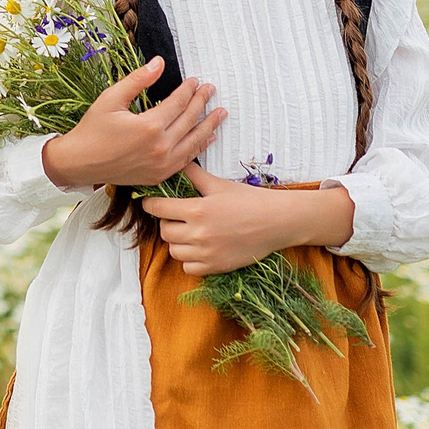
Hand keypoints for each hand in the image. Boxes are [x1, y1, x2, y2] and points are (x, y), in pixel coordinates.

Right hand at [39, 58, 224, 190]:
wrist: (80, 163)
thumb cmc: (92, 129)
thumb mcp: (111, 98)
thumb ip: (138, 80)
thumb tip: (159, 63)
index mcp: (149, 126)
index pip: (177, 103)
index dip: (188, 90)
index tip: (195, 80)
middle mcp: (160, 147)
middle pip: (189, 121)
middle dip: (202, 103)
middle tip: (211, 89)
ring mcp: (162, 165)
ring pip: (193, 142)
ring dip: (209, 126)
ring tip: (221, 113)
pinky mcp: (159, 175)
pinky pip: (186, 160)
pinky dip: (199, 147)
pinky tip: (207, 138)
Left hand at [140, 164, 357, 275]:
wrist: (277, 222)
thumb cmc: (249, 200)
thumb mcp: (219, 184)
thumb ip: (194, 175)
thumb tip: (177, 161)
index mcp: (197, 210)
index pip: (157, 208)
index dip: (150, 203)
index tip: (151, 202)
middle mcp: (198, 234)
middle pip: (164, 231)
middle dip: (166, 222)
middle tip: (176, 216)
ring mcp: (207, 253)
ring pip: (174, 251)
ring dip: (177, 241)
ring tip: (188, 232)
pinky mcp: (216, 267)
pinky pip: (188, 267)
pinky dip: (189, 259)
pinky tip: (199, 248)